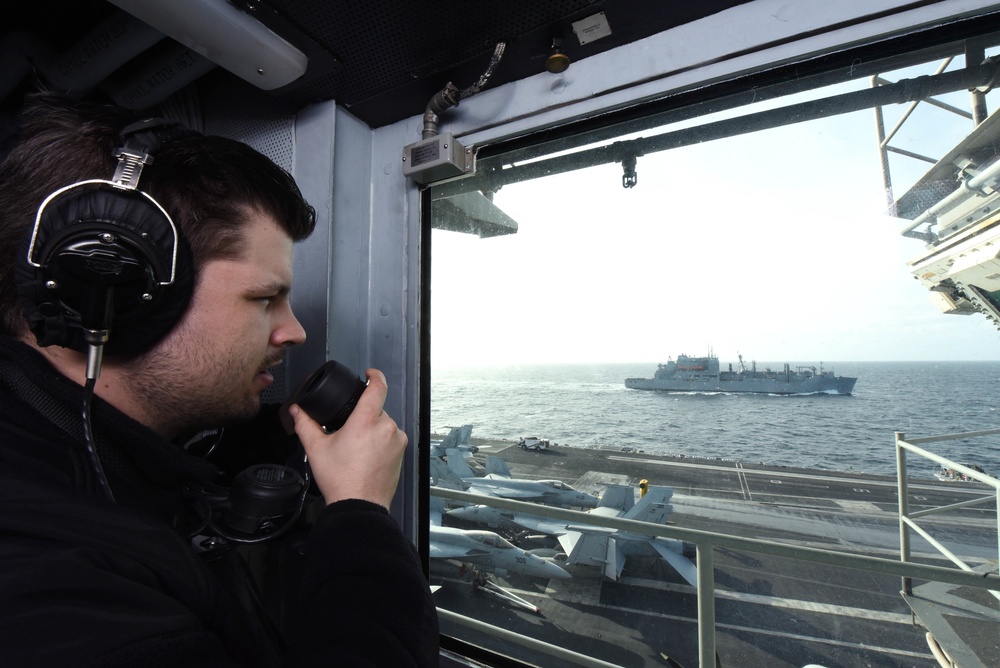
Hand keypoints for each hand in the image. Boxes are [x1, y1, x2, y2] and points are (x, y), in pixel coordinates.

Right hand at [288, 369, 406, 508]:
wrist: (359, 505)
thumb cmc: (340, 479)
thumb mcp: (317, 449)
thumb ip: (306, 425)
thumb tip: (297, 411)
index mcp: (366, 421)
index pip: (377, 387)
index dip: (374, 376)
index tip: (369, 374)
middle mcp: (387, 427)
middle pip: (377, 409)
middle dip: (363, 416)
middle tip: (348, 432)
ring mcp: (397, 440)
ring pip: (384, 424)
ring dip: (372, 429)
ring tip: (356, 448)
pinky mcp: (402, 453)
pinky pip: (392, 438)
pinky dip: (381, 441)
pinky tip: (367, 456)